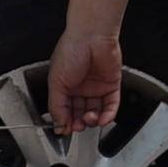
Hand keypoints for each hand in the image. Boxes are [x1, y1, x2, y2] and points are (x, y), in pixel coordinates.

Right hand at [46, 15, 123, 140]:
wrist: (92, 37)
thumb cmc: (71, 50)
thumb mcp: (56, 82)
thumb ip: (56, 105)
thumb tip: (58, 124)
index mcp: (65, 86)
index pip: (65, 110)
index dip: (65, 121)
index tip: (65, 130)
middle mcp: (81, 88)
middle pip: (80, 113)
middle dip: (78, 122)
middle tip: (77, 126)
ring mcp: (96, 87)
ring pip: (96, 112)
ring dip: (93, 120)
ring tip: (89, 119)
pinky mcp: (111, 86)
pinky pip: (111, 105)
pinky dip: (108, 115)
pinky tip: (102, 119)